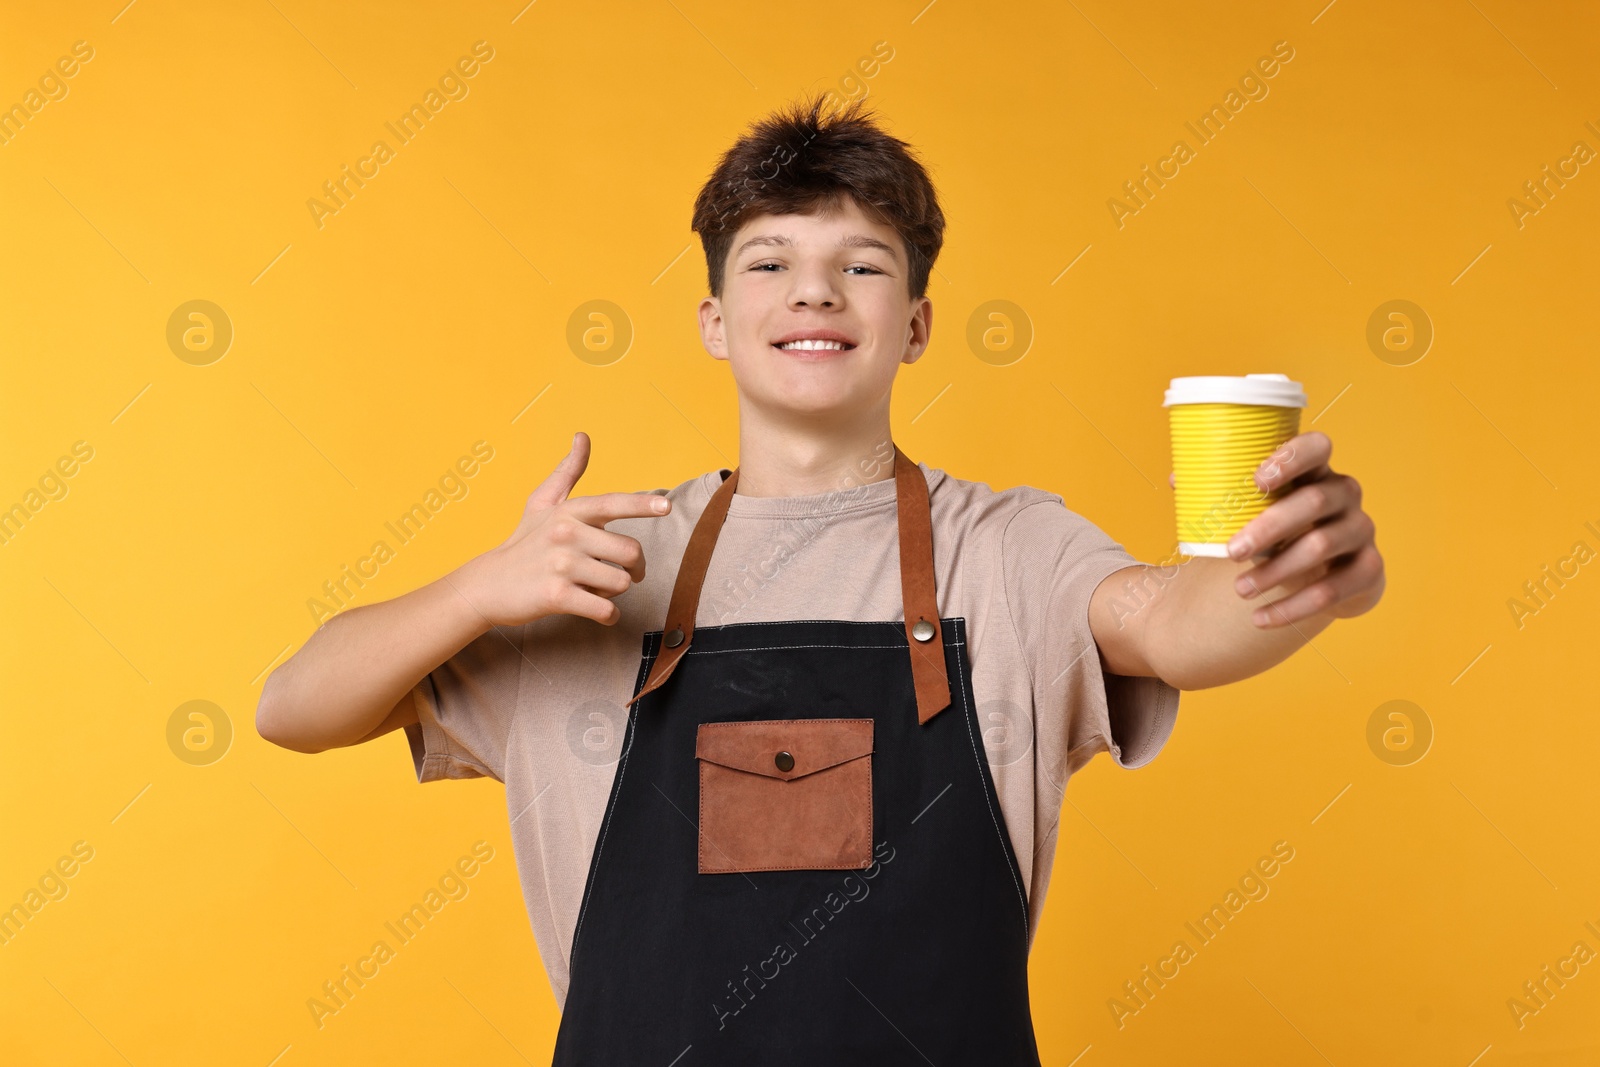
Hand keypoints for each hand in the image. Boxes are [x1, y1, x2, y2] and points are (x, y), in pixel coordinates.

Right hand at [457, 432, 671, 626]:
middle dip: (636, 569)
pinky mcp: (556, 596)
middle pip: (631, 552)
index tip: (666, 507)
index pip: (611, 503)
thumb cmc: (524, 542)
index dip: (641, 505)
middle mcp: (566, 534)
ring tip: (594, 588)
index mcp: (569, 512)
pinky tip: (597, 611)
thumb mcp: (542, 503)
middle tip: (623, 574)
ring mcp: (561, 566)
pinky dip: (608, 615)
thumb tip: (583, 436)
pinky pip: (605, 609)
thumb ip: (567, 471)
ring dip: (614, 592)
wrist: (487, 585)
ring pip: (621, 583)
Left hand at [1203, 431, 1383, 627]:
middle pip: (1313, 502)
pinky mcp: (1368, 570)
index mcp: (1316, 471)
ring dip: (1276, 571)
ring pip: (1321, 546)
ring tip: (1239, 589)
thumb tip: (1176, 480)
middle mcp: (1345, 495)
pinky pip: (1333, 590)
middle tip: (1231, 551)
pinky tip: (1260, 618)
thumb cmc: (1284, 530)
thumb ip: (1225, 493)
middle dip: (1268, 528)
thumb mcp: (1261, 509)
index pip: (1317, 447)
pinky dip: (1292, 607)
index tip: (1256, 480)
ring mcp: (1360, 531)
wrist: (1328, 573)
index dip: (1291, 458)